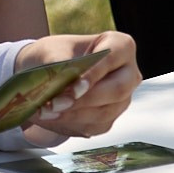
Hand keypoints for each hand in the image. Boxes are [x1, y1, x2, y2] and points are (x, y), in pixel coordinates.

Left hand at [13, 31, 140, 137]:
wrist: (49, 73)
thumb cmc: (55, 54)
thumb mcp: (52, 49)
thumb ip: (60, 62)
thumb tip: (64, 79)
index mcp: (120, 46)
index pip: (113, 59)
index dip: (95, 74)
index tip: (74, 88)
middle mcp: (128, 74)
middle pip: (117, 90)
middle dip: (84, 100)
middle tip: (55, 104)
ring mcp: (121, 99)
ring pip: (104, 112)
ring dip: (73, 115)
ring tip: (45, 112)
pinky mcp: (109, 118)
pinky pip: (95, 126)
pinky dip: (70, 124)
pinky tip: (50, 118)